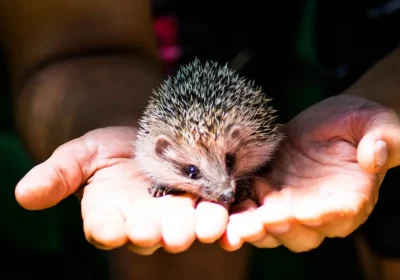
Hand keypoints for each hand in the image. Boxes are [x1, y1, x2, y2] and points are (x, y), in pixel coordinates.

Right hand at [15, 126, 229, 254]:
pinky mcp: (203, 200)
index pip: (105, 228)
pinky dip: (223, 213)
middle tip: (171, 233)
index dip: (107, 229)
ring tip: (210, 224)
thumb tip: (24, 194)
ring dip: (199, 227)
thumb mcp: (81, 154)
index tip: (109, 229)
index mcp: (110, 215)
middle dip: (161, 233)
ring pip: (187, 225)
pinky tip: (231, 212)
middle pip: (151, 233)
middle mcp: (143, 221)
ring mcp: (176, 213)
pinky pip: (213, 210)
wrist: (146, 134)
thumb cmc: (108, 148)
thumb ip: (57, 174)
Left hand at [220, 95, 399, 251]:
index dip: (320, 217)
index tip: (300, 211)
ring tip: (234, 225)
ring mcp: (292, 205)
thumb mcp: (379, 122)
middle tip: (258, 222)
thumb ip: (385, 139)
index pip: (339, 215)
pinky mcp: (269, 193)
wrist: (333, 120)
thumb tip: (376, 156)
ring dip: (253, 229)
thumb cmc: (361, 123)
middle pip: (301, 233)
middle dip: (278, 229)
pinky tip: (224, 209)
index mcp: (352, 199)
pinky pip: (252, 210)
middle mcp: (320, 211)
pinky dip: (238, 214)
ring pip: (272, 230)